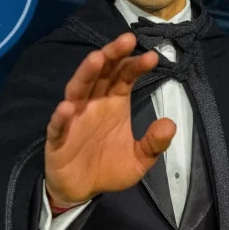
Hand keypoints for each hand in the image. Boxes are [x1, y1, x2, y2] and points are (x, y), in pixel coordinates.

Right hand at [44, 32, 176, 208]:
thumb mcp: (139, 160)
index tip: (153, 57)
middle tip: (127, 39)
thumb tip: (170, 124)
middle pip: (102, 73)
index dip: (136, 65)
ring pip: (78, 89)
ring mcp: (74, 118)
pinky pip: (58, 125)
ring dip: (87, 74)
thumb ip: (153, 143)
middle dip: (113, 55)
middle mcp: (94, 103)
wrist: (82, 190)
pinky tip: (68, 107)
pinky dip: (62, 116)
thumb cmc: (109, 167)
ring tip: (97, 59)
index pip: (125, 76)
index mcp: (114, 103)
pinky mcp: (58, 137)